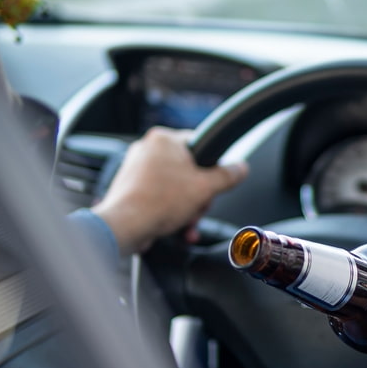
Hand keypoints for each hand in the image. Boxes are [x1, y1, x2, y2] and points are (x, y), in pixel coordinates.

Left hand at [92, 126, 247, 254]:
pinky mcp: (132, 189)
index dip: (212, 167)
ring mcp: (137, 169)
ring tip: (186, 221)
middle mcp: (147, 150)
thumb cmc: (158, 202)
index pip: (200, 144)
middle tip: (198, 206)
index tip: (214, 182)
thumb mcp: (206, 188)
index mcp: (164, 140)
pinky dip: (172, 212)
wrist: (126, 226)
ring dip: (188, 208)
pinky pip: (161, 198)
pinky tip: (178, 227)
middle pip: (190, 170)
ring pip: (177, 187)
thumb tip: (241, 168)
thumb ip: (228, 175)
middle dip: (199, 195)